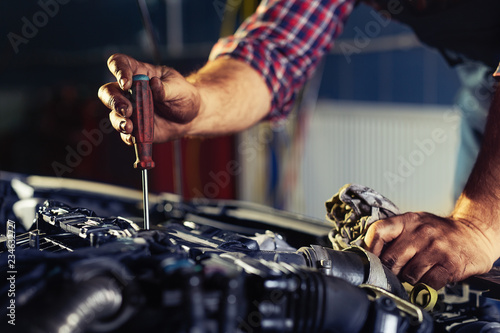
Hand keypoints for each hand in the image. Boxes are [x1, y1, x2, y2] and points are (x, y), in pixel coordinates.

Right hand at [98, 53, 200, 143]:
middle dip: (113, 101)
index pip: (120, 63)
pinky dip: (127, 137)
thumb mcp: (179, 88)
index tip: (126, 83)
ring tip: (129, 126)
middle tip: (126, 110)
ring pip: (114, 114)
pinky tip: (134, 138)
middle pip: (109, 91)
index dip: (118, 70)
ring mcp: (131, 110)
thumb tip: (154, 83)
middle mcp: (130, 91)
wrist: (191, 117)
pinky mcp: (135, 127)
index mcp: (139, 73)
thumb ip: (165, 88)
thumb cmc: (183, 95)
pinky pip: (125, 134)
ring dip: (118, 120)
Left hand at [364, 212, 495, 288]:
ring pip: (408, 274)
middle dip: (390, 270)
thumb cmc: (439, 232)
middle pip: (391, 258)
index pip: (378, 231)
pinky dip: (425, 285)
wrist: (474, 234)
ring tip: (415, 273)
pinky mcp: (450, 264)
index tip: (370, 259)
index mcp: (408, 221)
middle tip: (396, 271)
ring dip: (408, 279)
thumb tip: (368, 253)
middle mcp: (421, 232)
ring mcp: (436, 248)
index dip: (369, 248)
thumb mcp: (415, 224)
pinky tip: (428, 277)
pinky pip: (427, 283)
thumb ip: (394, 235)